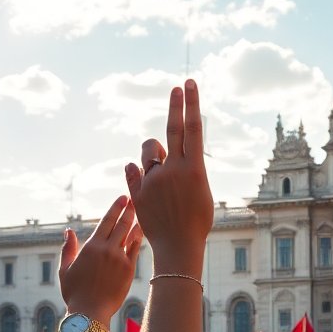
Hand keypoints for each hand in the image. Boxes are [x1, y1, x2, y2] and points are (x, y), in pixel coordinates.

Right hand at [59, 196, 141, 323]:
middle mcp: (108, 249)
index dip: (116, 208)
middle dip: (129, 210)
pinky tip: (141, 234)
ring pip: (131, 236)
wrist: (90, 311)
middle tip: (135, 199)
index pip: (106, 221)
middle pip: (121, 224)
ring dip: (136, 223)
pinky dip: (138, 241)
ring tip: (141, 213)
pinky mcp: (129, 270)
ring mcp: (120, 259)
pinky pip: (135, 251)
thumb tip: (68, 231)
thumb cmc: (74, 292)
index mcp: (92, 246)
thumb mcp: (65, 269)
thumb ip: (68, 248)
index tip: (123, 198)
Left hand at [129, 80, 214, 275]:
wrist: (178, 247)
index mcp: (194, 170)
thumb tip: (164, 150)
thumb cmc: (196, 221)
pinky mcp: (138, 192)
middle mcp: (173, 170)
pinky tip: (144, 180)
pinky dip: (137, 171)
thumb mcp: (200, 191)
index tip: (189, 84)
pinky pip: (132, 170)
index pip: (193, 129)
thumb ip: (185, 167)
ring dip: (153, 152)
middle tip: (177, 87)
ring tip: (160, 169)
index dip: (191, 104)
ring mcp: (154, 180)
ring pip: (148, 151)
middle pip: (172, 129)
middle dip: (176, 106)